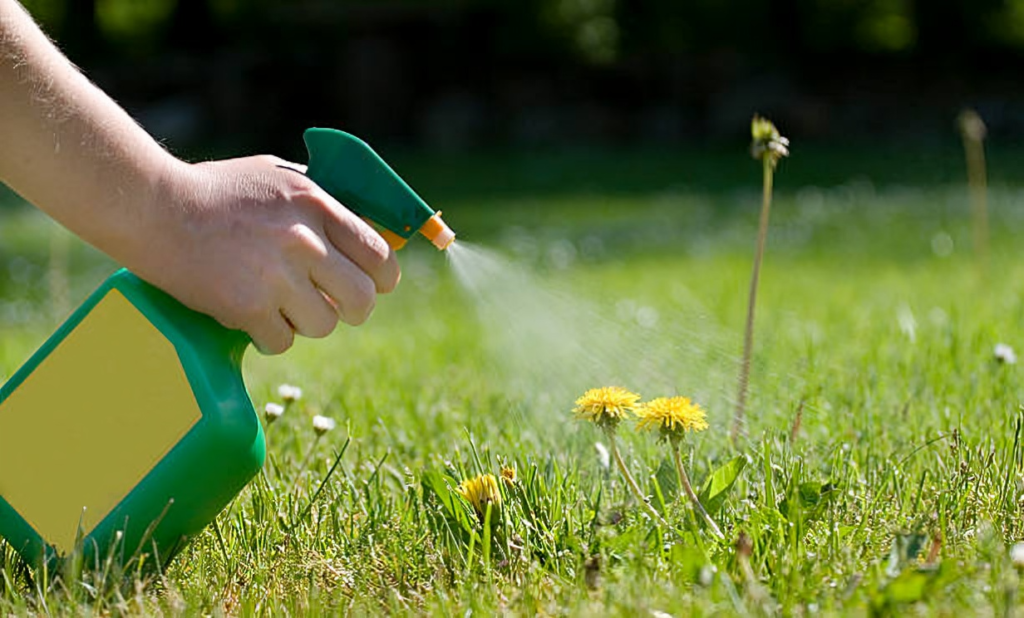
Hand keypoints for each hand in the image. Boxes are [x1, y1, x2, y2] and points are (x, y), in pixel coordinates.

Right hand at [134, 155, 400, 353]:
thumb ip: (322, 201)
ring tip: (280, 306)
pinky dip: (269, 336)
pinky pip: (282, 342)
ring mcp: (276, 275)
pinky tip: (251, 317)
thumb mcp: (278, 177)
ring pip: (324, 325)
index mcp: (317, 204)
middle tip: (333, 307)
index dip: (383, 278)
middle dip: (353, 309)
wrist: (153, 207)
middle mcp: (304, 240)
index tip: (375, 286)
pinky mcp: (247, 307)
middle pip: (362, 299)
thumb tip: (366, 227)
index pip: (379, 254)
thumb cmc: (216, 191)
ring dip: (306, 322)